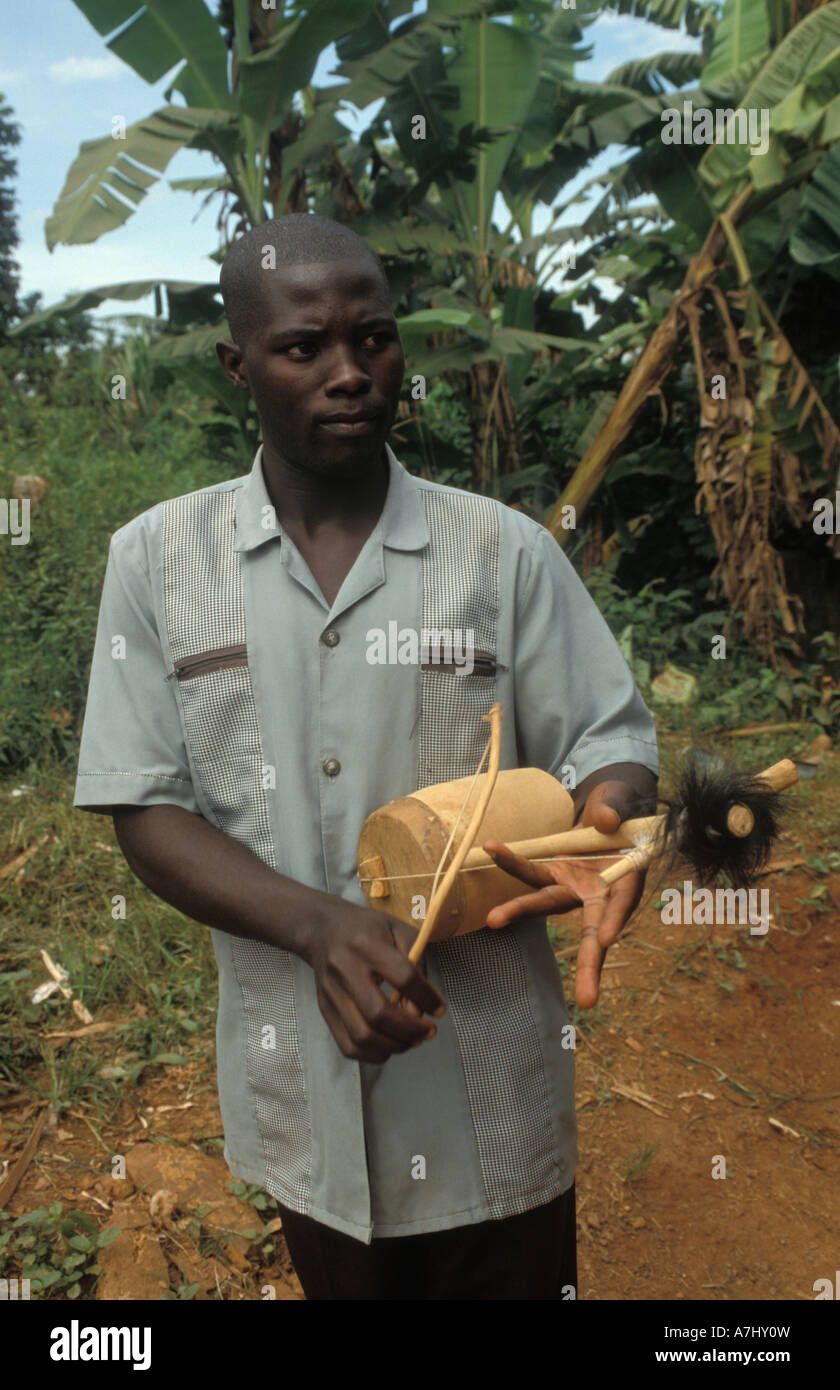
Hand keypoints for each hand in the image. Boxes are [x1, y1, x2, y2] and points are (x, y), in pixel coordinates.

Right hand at [303, 902, 445, 1063]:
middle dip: (410, 1030)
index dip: (426, 998)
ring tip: (412, 1041)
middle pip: (378, 1013)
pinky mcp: (325, 1009)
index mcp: (366, 944)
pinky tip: (389, 1046)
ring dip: (394, 1046)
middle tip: (428, 1032)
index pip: (403, 977)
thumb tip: (421, 1010)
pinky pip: (347, 1045)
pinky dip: (373, 1054)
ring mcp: (331, 992)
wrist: (323, 929)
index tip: (440, 1009)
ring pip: (362, 1035)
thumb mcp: (398, 930)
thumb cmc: (367, 930)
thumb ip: (416, 964)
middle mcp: (344, 969)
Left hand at [483, 779, 645, 1008]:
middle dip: (588, 964)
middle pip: (590, 931)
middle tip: (587, 1000)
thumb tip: (604, 819)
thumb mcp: (622, 804)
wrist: (607, 812)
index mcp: (625, 884)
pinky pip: (529, 870)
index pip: (621, 906)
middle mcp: (597, 894)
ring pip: (545, 901)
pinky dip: (510, 860)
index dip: (615, 921)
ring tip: (493, 920)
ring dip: (518, 910)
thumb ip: (614, 810)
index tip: (607, 939)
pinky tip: (490, 847)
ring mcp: (570, 885)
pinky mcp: (551, 872)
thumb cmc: (621, 812)